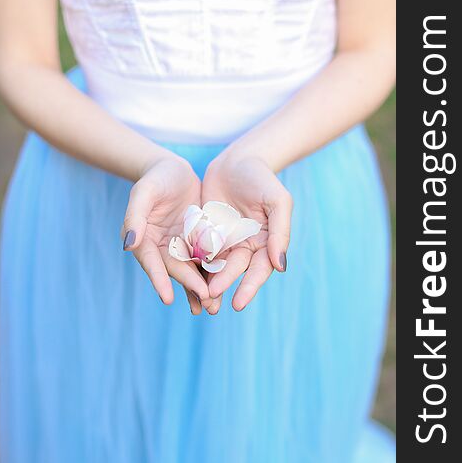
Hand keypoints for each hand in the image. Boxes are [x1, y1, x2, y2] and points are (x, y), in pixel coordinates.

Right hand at [121, 155, 216, 314]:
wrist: (174, 171)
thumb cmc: (156, 178)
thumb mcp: (144, 192)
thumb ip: (135, 216)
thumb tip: (129, 244)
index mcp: (143, 239)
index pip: (151, 262)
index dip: (159, 279)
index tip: (167, 298)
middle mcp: (161, 247)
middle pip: (175, 269)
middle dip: (189, 285)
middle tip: (206, 301)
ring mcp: (180, 246)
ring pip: (191, 269)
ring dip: (201, 288)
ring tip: (214, 307)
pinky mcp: (197, 241)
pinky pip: (205, 259)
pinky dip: (212, 273)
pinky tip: (224, 288)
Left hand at [202, 154, 292, 310]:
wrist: (237, 160)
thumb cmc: (262, 179)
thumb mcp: (278, 201)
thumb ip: (281, 232)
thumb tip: (280, 266)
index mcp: (264, 243)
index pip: (258, 270)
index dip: (249, 287)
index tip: (238, 302)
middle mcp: (244, 246)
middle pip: (233, 270)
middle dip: (223, 284)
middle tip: (210, 297)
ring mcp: (223, 240)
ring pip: (214, 265)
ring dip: (206, 281)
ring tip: (196, 297)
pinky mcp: (204, 232)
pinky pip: (197, 249)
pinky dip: (191, 261)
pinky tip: (181, 272)